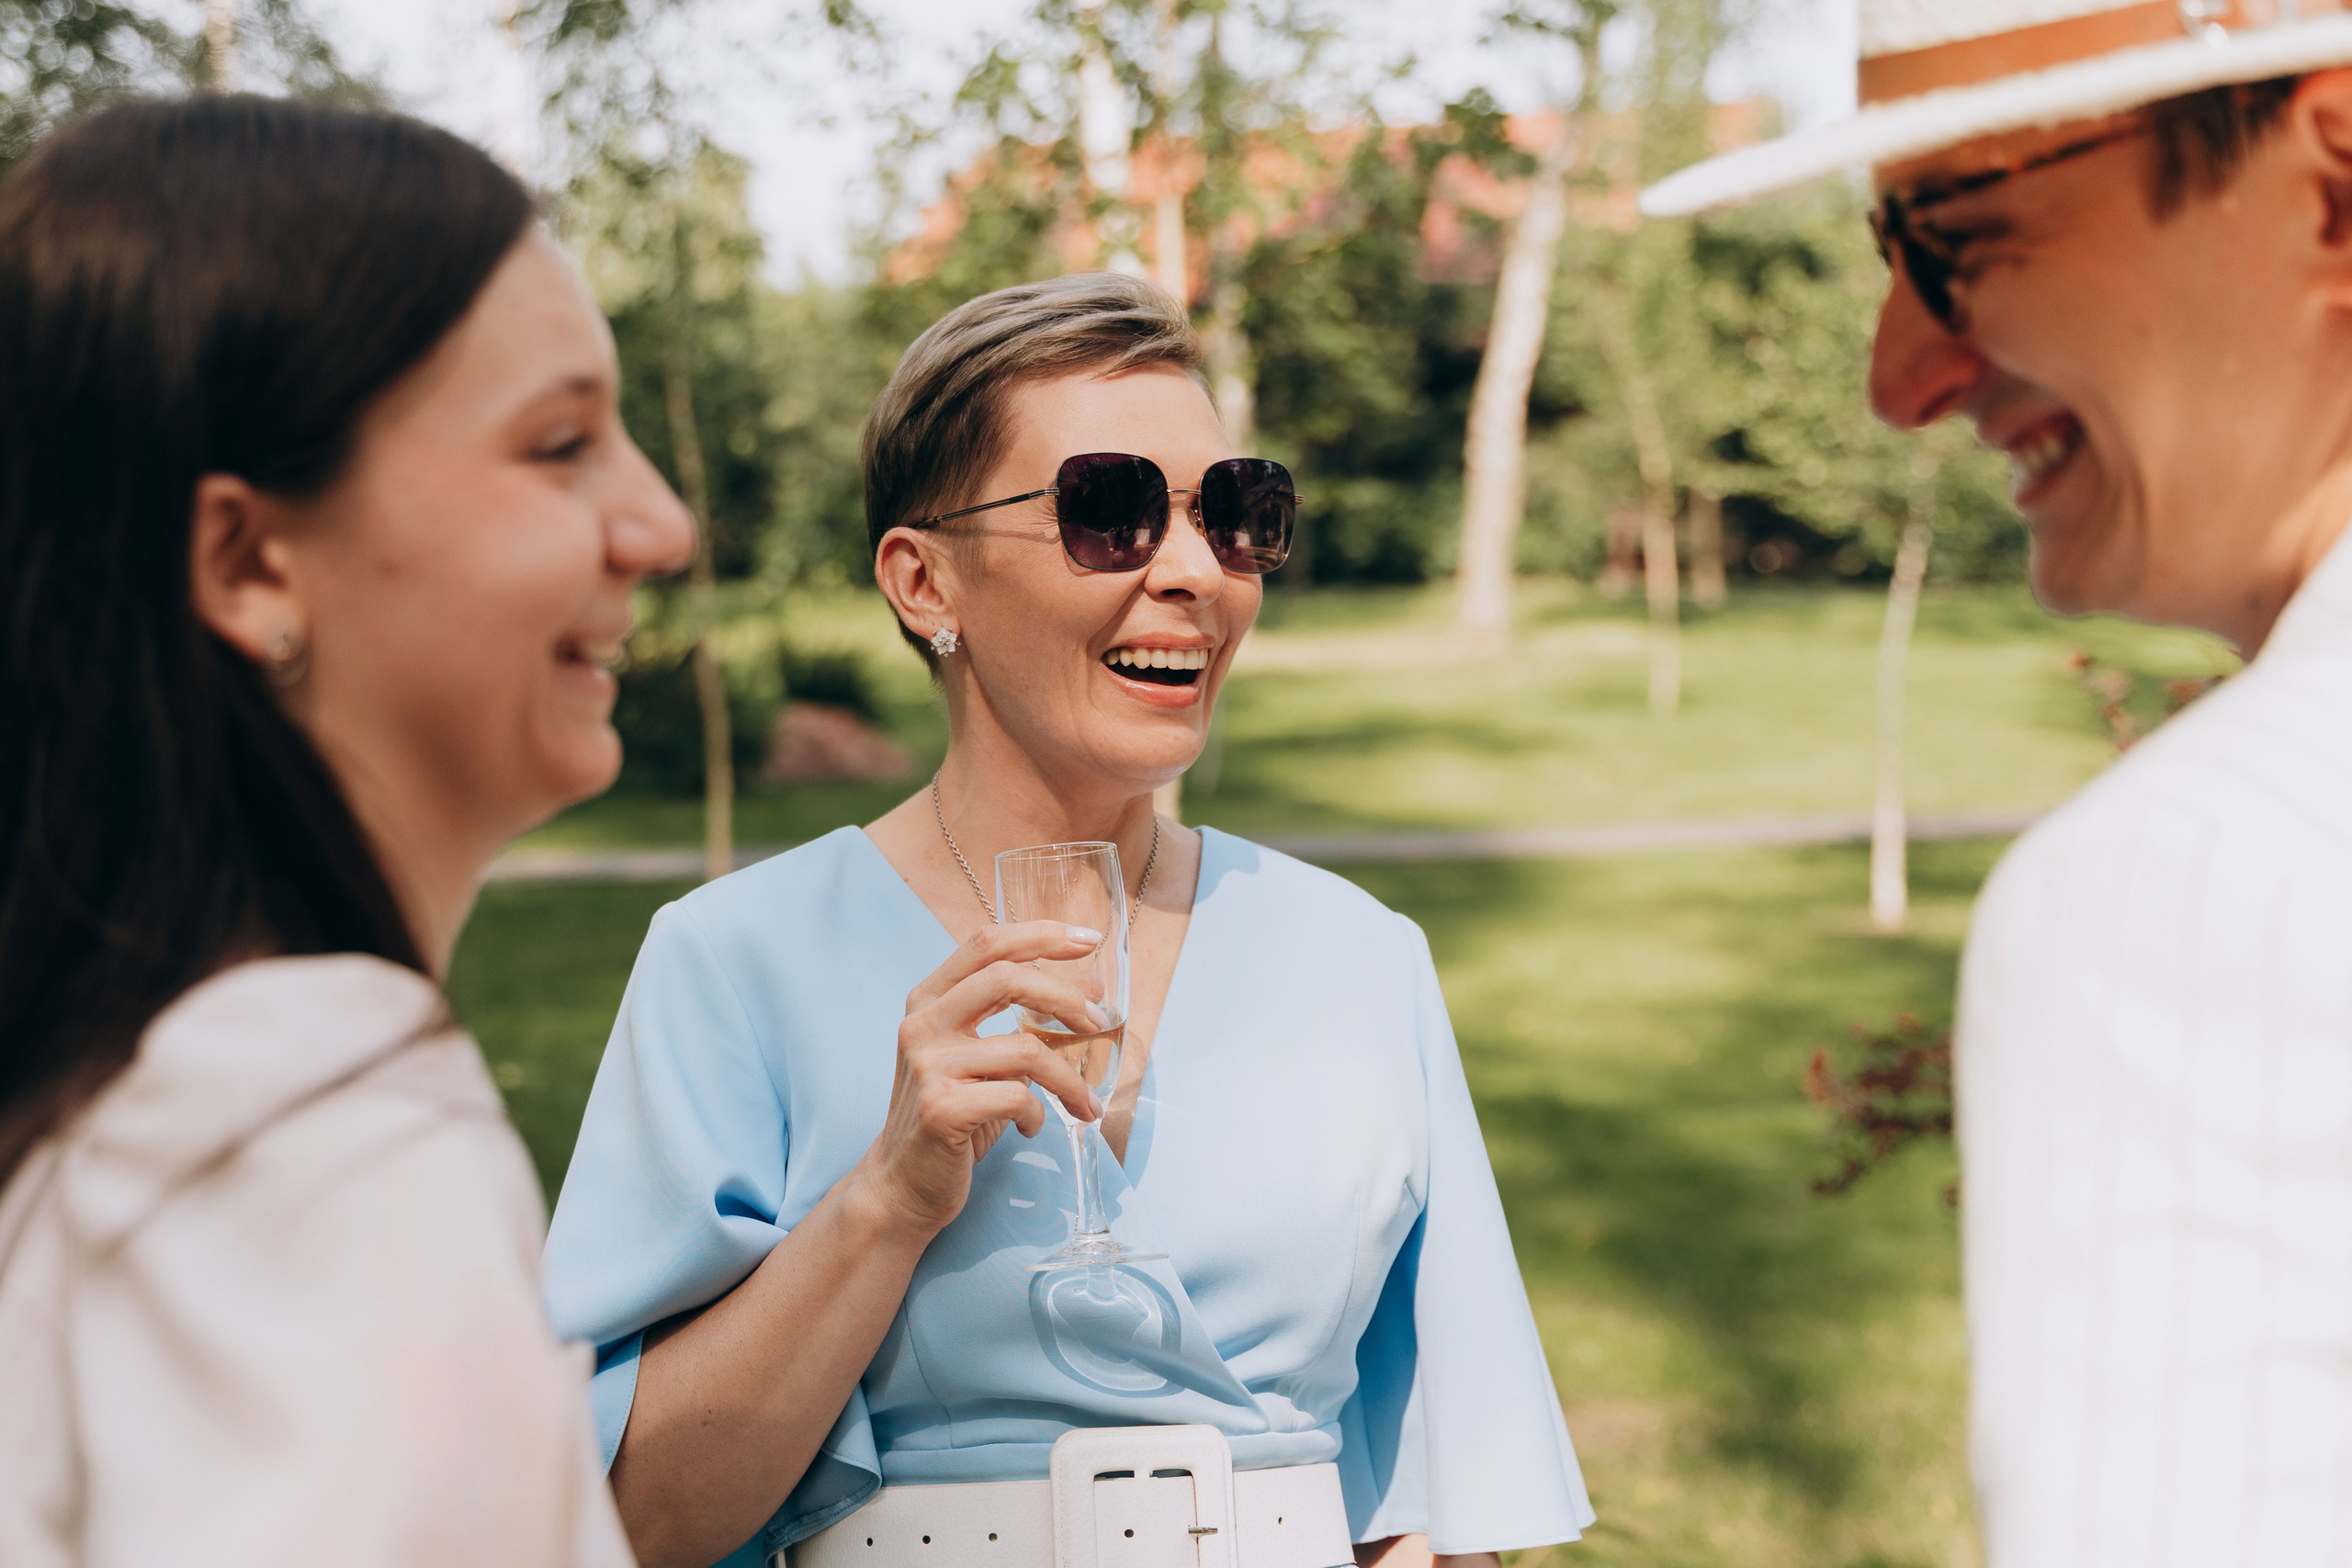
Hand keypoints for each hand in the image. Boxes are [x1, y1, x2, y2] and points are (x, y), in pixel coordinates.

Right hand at [851, 920, 1109, 1236]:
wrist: (904, 1183)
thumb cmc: (954, 1114)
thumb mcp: (990, 1058)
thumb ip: (1031, 1016)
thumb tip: (1093, 979)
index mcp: (930, 1000)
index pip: (987, 944)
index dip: (1041, 935)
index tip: (1089, 940)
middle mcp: (923, 1024)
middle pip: (1007, 979)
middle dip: (1066, 998)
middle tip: (1099, 1023)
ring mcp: (928, 1066)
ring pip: (1025, 1049)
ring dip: (1068, 1079)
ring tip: (1083, 1103)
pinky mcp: (942, 1109)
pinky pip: (1017, 1097)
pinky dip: (1038, 1114)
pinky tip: (1032, 1128)